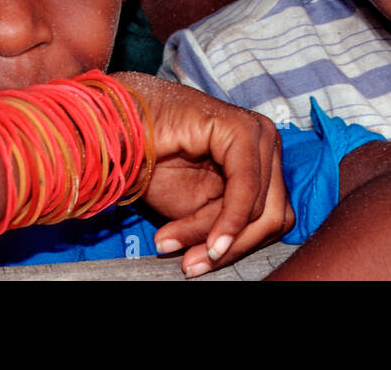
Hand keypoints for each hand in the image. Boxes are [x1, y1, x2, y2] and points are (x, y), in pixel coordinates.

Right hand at [114, 74, 292, 276]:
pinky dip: (224, 220)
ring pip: (257, 209)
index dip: (239, 248)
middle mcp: (267, 143)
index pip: (273, 216)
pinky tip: (197, 237)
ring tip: (172, 241)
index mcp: (263, 159)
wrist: (117, 125)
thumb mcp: (195, 206)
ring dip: (212, 233)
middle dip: (229, 247)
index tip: (201, 265)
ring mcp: (258, 132)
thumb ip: (224, 222)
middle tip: (190, 263)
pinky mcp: (240, 128)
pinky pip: (245, 189)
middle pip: (271, 215)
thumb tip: (231, 252)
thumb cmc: (154, 161)